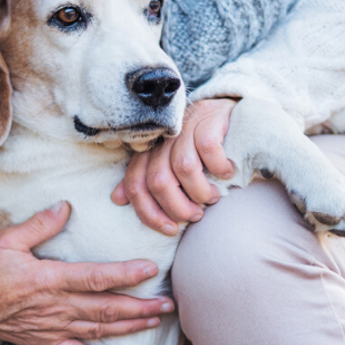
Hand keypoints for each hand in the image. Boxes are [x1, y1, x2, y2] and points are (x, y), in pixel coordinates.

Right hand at [0, 202, 172, 344]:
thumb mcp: (6, 240)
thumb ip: (39, 225)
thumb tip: (65, 207)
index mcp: (46, 279)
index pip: (94, 277)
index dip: (124, 274)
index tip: (148, 269)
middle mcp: (53, 307)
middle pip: (104, 308)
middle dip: (140, 306)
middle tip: (168, 301)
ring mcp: (50, 328)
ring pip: (98, 330)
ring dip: (130, 326)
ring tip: (155, 318)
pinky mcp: (43, 343)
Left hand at [111, 98, 237, 233]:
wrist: (227, 115)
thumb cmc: (196, 150)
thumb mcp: (169, 165)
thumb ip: (145, 181)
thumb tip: (117, 198)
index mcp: (148, 152)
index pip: (135, 184)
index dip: (148, 212)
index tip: (170, 229)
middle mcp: (162, 139)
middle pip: (158, 180)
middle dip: (177, 207)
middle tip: (195, 215)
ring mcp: (184, 127)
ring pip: (183, 168)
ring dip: (200, 192)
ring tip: (212, 198)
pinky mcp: (207, 119)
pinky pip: (208, 149)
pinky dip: (218, 167)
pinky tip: (225, 172)